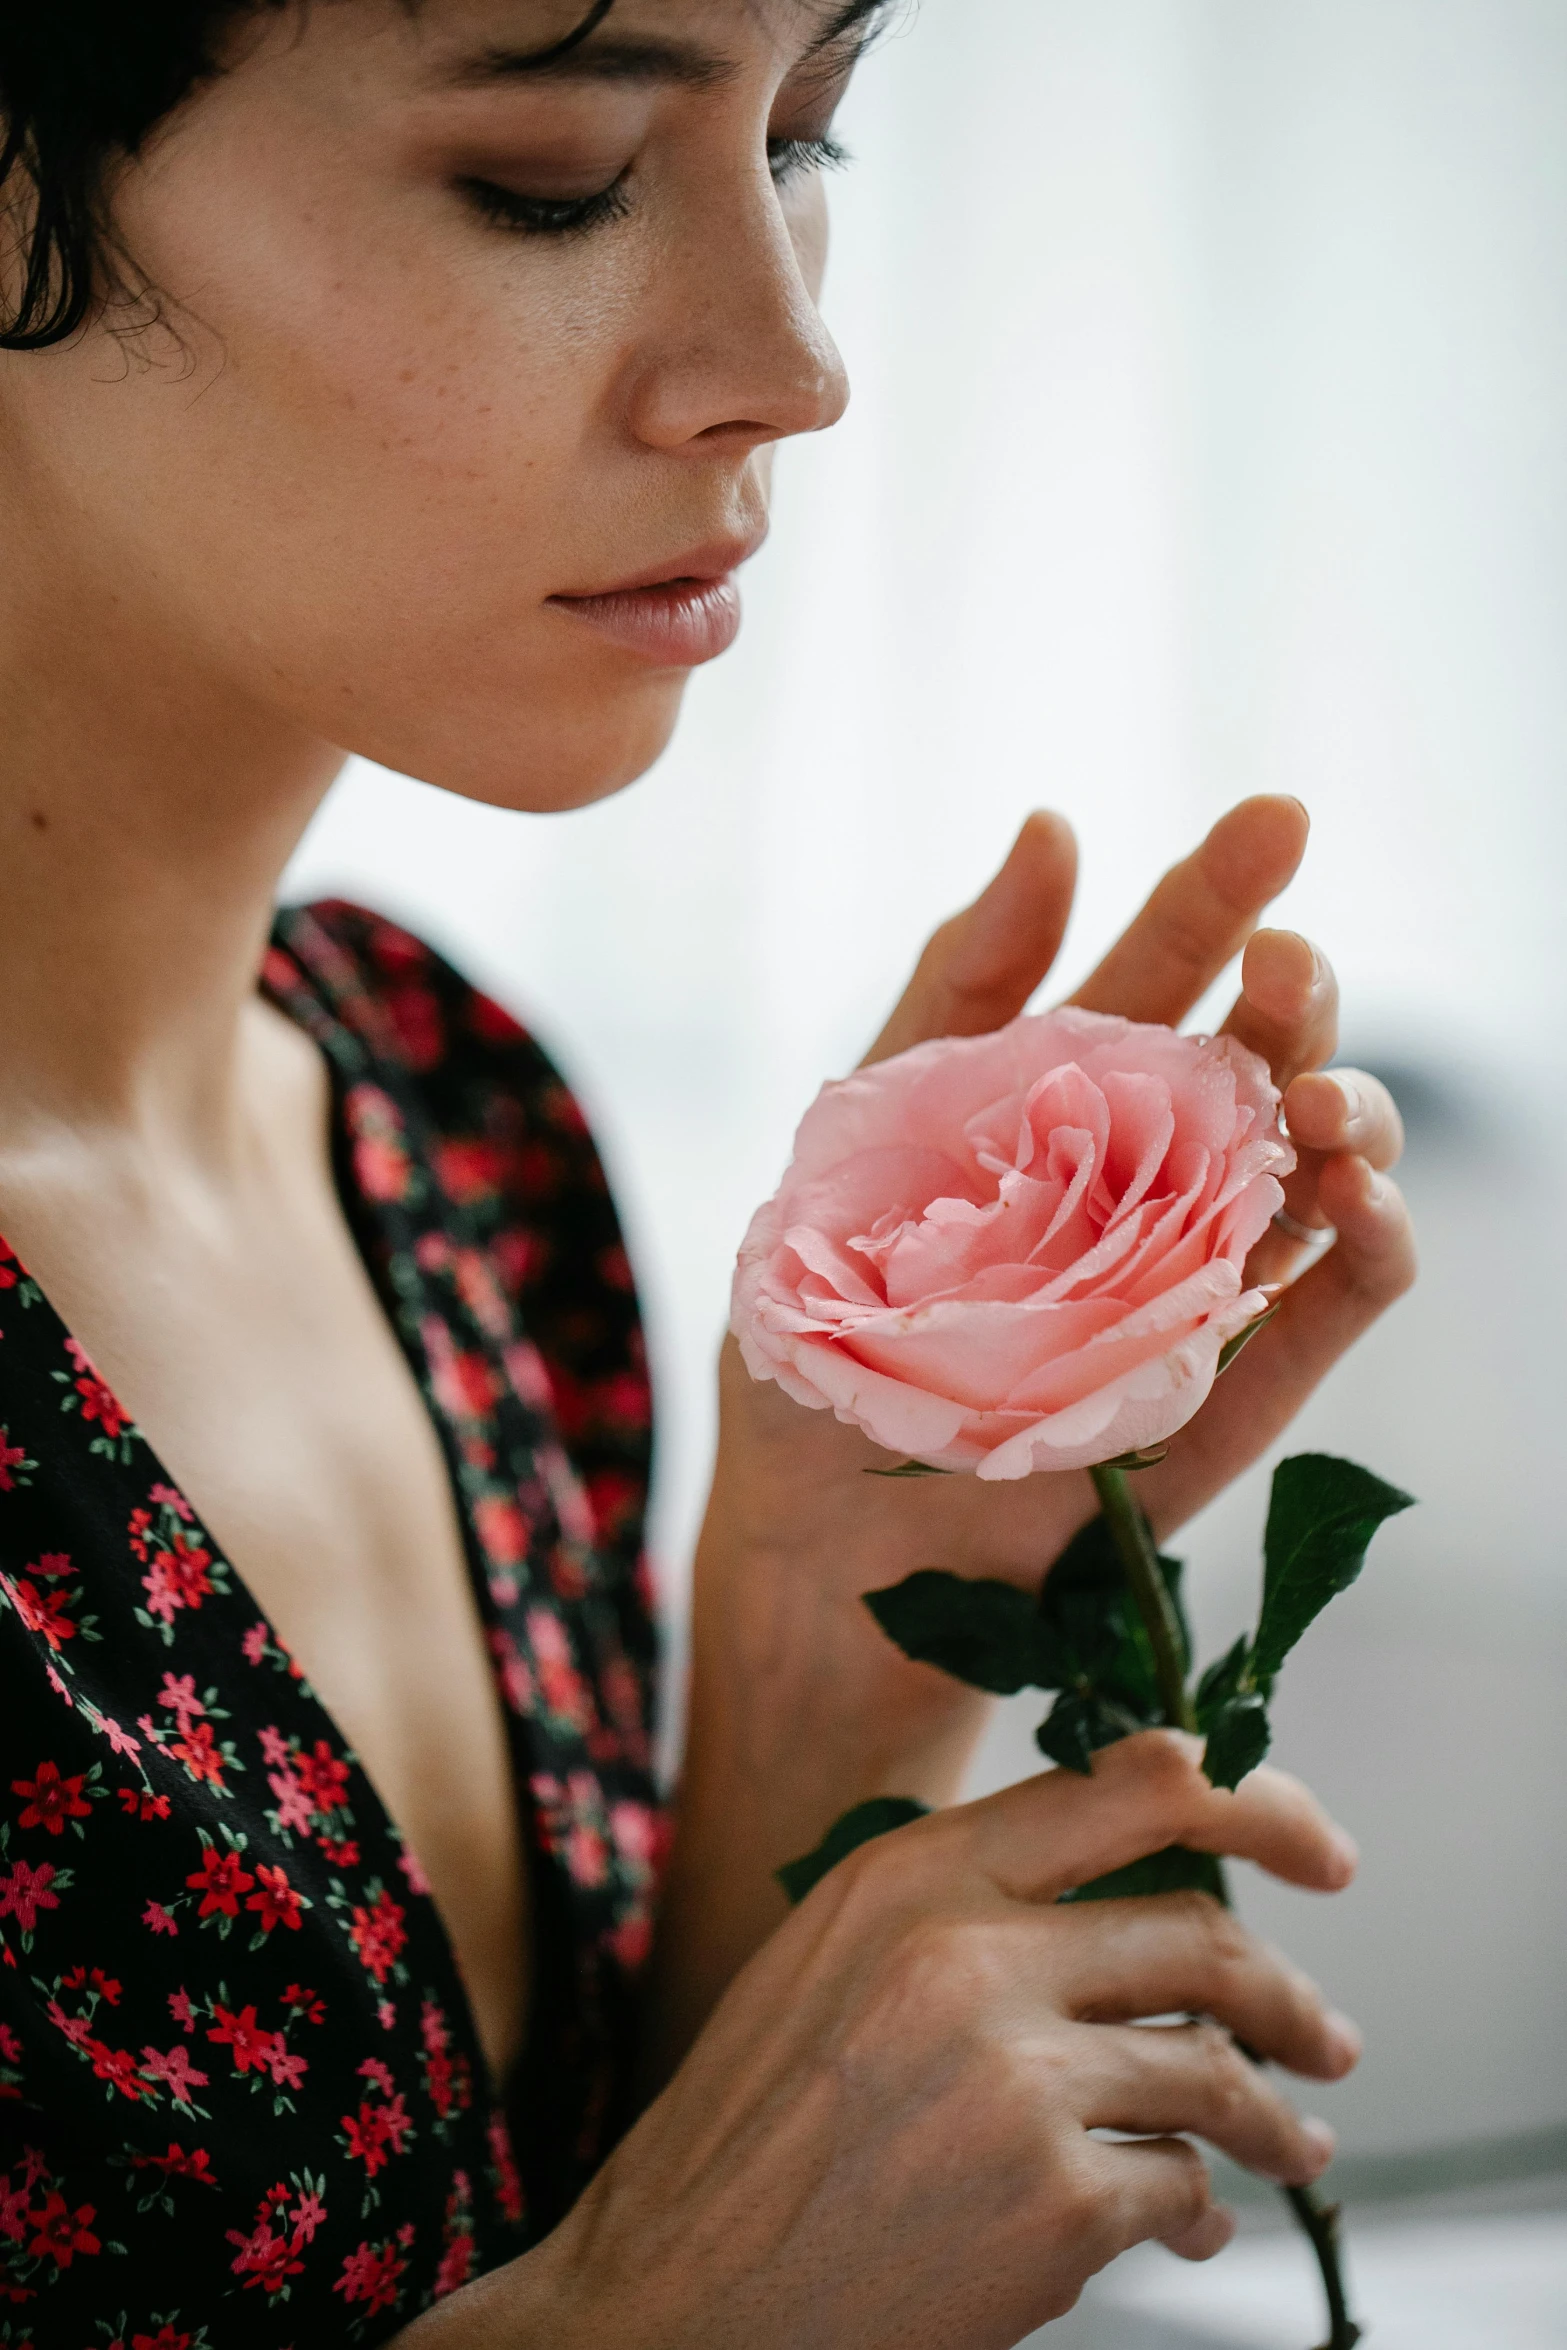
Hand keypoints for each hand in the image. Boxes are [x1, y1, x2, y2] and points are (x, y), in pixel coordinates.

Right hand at [414, 1738, 1361, 2349]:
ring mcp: (1020, 2081)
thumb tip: (1127, 1906)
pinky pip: (1182, 2189)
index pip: (1128, 1786)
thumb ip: (966, 1908)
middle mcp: (969, 1954)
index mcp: (910, 1874)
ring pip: (1215, 2069)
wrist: (674, 2298)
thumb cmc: (749, 2136)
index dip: (1256, 1804)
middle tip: (1326, 2037)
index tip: (1316, 1846)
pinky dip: (1202, 2211)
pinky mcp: (1056, 2206)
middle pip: (1203, 1936)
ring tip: (1294, 2144)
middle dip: (1292, 1997)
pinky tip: (1192, 2226)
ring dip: (1275, 2116)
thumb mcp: (833, 1961)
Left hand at [661, 798, 1413, 2053]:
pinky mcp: (1218, 1403)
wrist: (806, 1557)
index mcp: (1046, 1110)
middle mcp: (1134, 1186)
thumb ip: (958, 988)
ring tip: (1323, 1104)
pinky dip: (1367, 1259)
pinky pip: (1323, 1321)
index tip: (1279, 817)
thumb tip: (1056, 822)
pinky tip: (1365, 1206)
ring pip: (1313, 1177)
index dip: (1214, 896)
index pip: (1148, 978)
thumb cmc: (816, 1344)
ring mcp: (1187, 1292)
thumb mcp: (860, 1143)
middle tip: (1288, 963)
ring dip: (1348, 1120)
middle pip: (1250, 1064)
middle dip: (1291, 997)